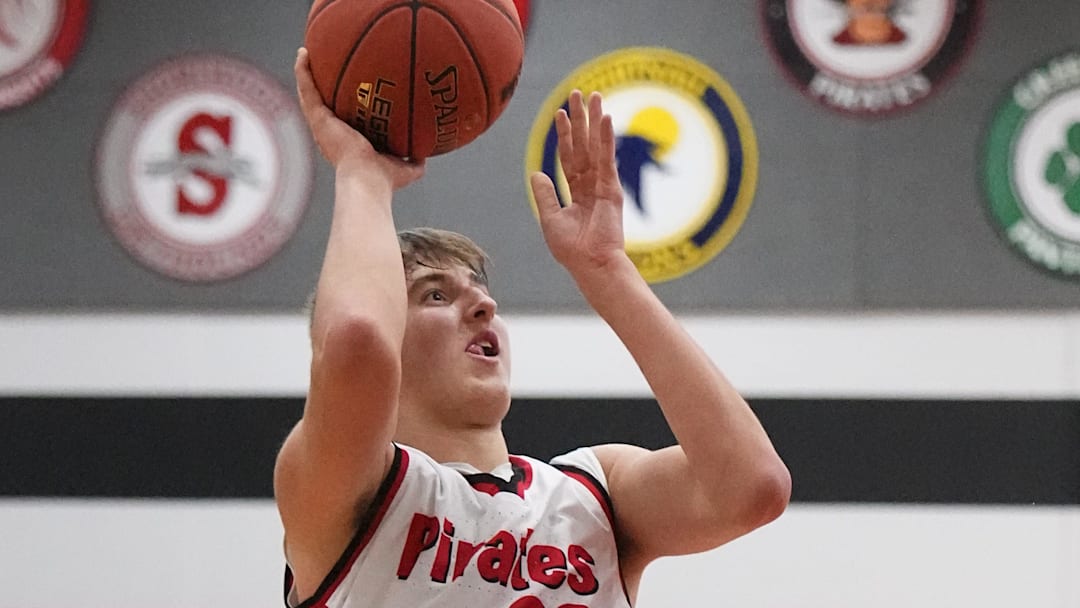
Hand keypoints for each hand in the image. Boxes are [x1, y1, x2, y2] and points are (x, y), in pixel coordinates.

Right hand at [294, 48, 423, 190]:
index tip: (345, 91)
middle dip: (320, 86)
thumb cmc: (385, 179)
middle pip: (322, 105)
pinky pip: (308, 90)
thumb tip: (426, 153)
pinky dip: (303, 71)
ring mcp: (322, 126)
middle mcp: (331, 134)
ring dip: (306, 72)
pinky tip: (303, 53)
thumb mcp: (406, 168)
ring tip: (306, 52)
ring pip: (310, 94)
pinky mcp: (318, 119)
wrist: (369, 180)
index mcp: (347, 143)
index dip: (341, 106)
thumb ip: (415, 159)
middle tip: (320, 65)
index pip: (342, 121)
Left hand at [529, 90, 626, 278]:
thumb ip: (545, 194)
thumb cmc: (572, 249)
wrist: (590, 264)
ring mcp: (603, 184)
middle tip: (579, 93)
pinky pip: (607, 157)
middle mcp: (591, 184)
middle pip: (584, 145)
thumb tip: (536, 173)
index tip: (560, 113)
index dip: (565, 136)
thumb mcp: (551, 218)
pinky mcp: (611, 188)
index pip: (569, 157)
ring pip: (596, 146)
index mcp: (577, 192)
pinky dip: (606, 137)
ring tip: (594, 95)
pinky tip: (605, 118)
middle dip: (581, 119)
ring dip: (594, 120)